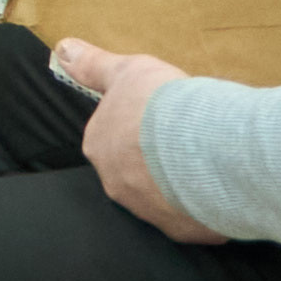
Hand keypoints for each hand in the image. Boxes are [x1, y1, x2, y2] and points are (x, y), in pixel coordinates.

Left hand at [48, 40, 226, 242]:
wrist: (204, 147)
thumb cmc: (160, 105)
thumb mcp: (126, 71)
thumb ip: (93, 65)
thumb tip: (62, 49)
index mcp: (100, 148)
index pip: (113, 138)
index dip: (138, 126)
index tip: (161, 119)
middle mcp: (116, 184)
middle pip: (134, 171)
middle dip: (155, 160)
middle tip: (186, 141)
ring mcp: (148, 212)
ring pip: (161, 197)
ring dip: (178, 184)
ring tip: (206, 163)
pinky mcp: (181, 231)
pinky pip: (190, 218)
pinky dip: (201, 206)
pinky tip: (218, 189)